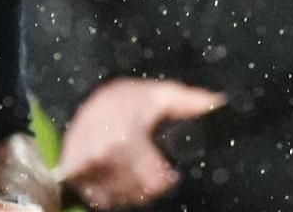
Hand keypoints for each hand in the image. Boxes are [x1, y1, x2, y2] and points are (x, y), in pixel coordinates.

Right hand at [55, 78, 224, 209]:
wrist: (82, 96)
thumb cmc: (123, 98)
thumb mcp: (158, 94)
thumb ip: (189, 101)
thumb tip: (218, 104)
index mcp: (126, 138)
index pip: (156, 183)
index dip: (166, 177)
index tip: (166, 168)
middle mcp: (103, 154)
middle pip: (140, 193)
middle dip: (147, 181)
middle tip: (144, 161)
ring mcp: (86, 166)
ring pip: (121, 198)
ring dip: (129, 188)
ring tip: (128, 165)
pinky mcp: (74, 173)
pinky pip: (101, 199)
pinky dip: (109, 191)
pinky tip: (112, 173)